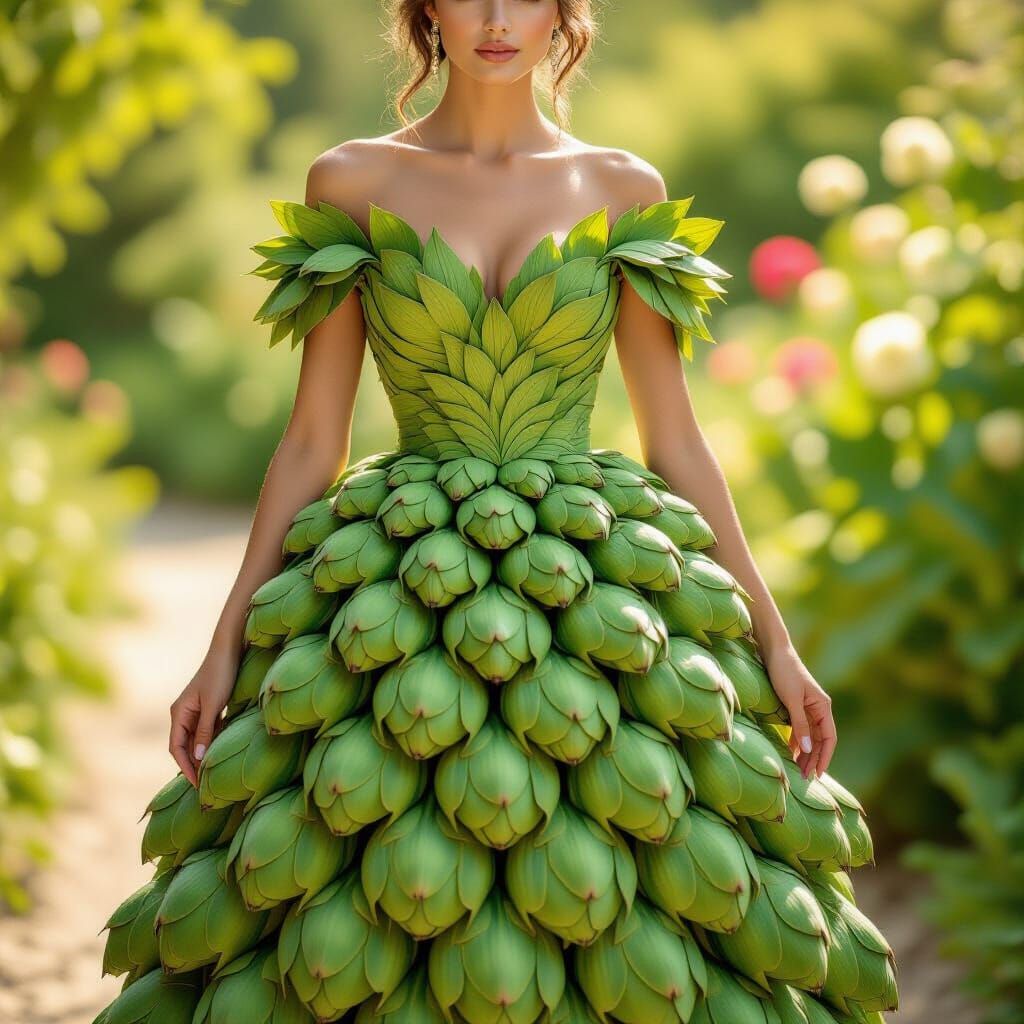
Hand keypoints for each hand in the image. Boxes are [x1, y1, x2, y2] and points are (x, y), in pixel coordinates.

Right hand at [168, 650, 236, 787]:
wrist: (228, 650)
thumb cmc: (219, 675)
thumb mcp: (212, 706)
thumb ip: (205, 731)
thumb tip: (197, 758)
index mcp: (178, 713)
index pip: (176, 748)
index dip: (185, 768)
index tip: (196, 785)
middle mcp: (183, 714)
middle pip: (184, 746)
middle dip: (192, 765)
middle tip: (205, 786)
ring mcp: (195, 711)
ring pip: (196, 740)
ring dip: (202, 755)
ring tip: (211, 775)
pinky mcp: (208, 708)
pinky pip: (207, 731)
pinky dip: (211, 743)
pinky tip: (219, 754)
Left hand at [763, 644, 835, 780]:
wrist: (774, 652)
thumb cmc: (784, 673)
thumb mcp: (791, 701)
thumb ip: (800, 725)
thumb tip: (809, 749)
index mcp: (823, 706)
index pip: (829, 738)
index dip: (825, 757)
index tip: (818, 774)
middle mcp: (819, 709)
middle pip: (820, 740)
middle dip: (814, 759)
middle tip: (805, 778)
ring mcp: (808, 708)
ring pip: (811, 736)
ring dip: (806, 753)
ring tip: (799, 770)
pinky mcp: (796, 706)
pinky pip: (801, 729)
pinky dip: (797, 742)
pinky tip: (791, 753)